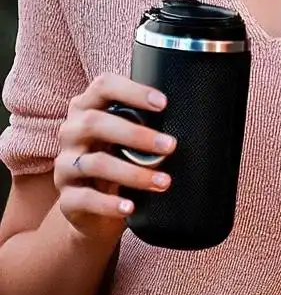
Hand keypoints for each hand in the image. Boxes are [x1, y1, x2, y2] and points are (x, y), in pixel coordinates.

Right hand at [50, 73, 175, 244]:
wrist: (94, 208)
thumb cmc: (120, 158)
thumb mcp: (130, 136)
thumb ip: (149, 120)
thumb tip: (202, 109)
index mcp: (88, 108)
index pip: (102, 86)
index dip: (132, 90)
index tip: (164, 102)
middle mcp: (71, 133)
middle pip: (95, 123)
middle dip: (136, 134)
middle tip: (171, 145)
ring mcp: (64, 167)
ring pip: (94, 163)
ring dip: (133, 172)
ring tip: (164, 181)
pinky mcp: (65, 199)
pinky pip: (83, 198)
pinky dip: (109, 203)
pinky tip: (130, 206)